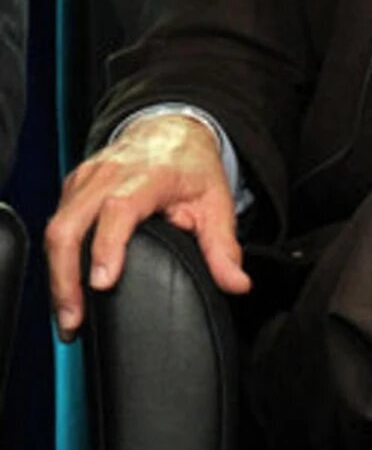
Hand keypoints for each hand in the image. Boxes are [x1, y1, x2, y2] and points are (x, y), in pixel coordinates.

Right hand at [46, 113, 250, 342]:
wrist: (172, 129)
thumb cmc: (192, 166)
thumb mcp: (217, 202)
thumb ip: (224, 247)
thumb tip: (237, 284)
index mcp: (148, 175)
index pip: (119, 209)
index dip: (107, 246)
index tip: (102, 283)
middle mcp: (109, 174)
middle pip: (70, 224)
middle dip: (66, 277)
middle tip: (75, 320)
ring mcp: (86, 179)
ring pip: (56, 228)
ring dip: (56, 277)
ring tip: (68, 318)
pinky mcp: (73, 187)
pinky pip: (56, 225)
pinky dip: (57, 262)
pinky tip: (67, 291)